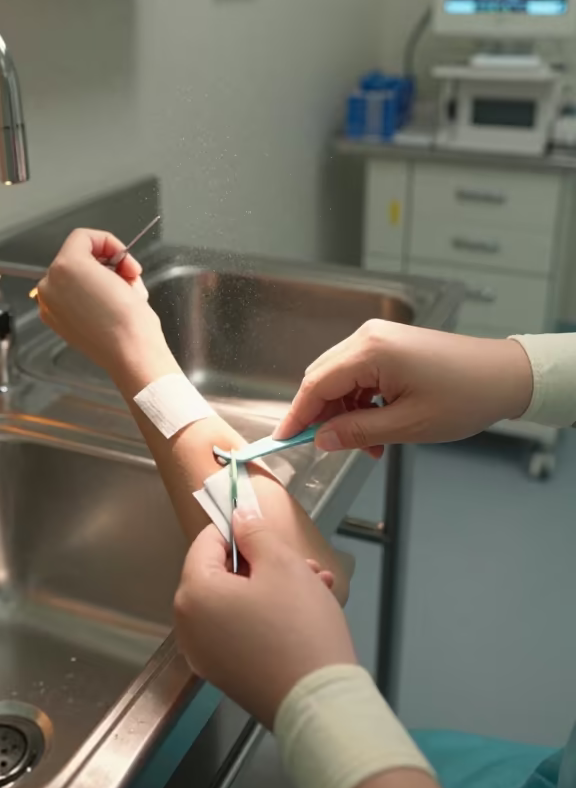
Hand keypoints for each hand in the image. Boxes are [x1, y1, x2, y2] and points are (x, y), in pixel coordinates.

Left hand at [37, 228, 162, 374]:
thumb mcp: (125, 274)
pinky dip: (86, 296)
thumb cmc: (131, 319)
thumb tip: (107, 266)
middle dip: (105, 263)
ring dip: (97, 279)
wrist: (130, 353)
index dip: (110, 243)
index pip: (84, 238)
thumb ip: (109, 261)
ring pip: (73, 277)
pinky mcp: (54, 321)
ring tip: (120, 295)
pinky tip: (107, 307)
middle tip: (128, 275)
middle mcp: (50, 284)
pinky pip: (68, 296)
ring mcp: (49, 304)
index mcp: (65, 266)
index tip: (124, 258)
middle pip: (76, 257)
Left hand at [174, 510, 355, 728]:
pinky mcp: (226, 674)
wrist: (318, 704)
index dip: (237, 528)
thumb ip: (254, 532)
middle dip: (264, 563)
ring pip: (236, 602)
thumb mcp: (282, 564)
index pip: (206, 542)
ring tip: (316, 587)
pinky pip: (241, 630)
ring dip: (274, 588)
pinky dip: (268, 616)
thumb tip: (239, 517)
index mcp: (193, 594)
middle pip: (222, 574)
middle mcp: (189, 627)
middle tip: (303, 564)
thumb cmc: (298, 629)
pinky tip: (306, 613)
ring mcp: (206, 655)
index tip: (265, 528)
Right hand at [275, 320, 532, 456]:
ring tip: (371, 445)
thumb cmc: (463, 398)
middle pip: (323, 378)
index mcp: (370, 351)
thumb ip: (357, 432)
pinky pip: (360, 375)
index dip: (298, 415)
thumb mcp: (406, 426)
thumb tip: (322, 440)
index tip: (284, 440)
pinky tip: (379, 428)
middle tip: (330, 449)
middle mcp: (368, 337)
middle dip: (323, 417)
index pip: (316, 384)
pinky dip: (362, 403)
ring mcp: (379, 339)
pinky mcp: (390, 346)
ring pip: (341, 380)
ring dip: (347, 414)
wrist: (504, 376)